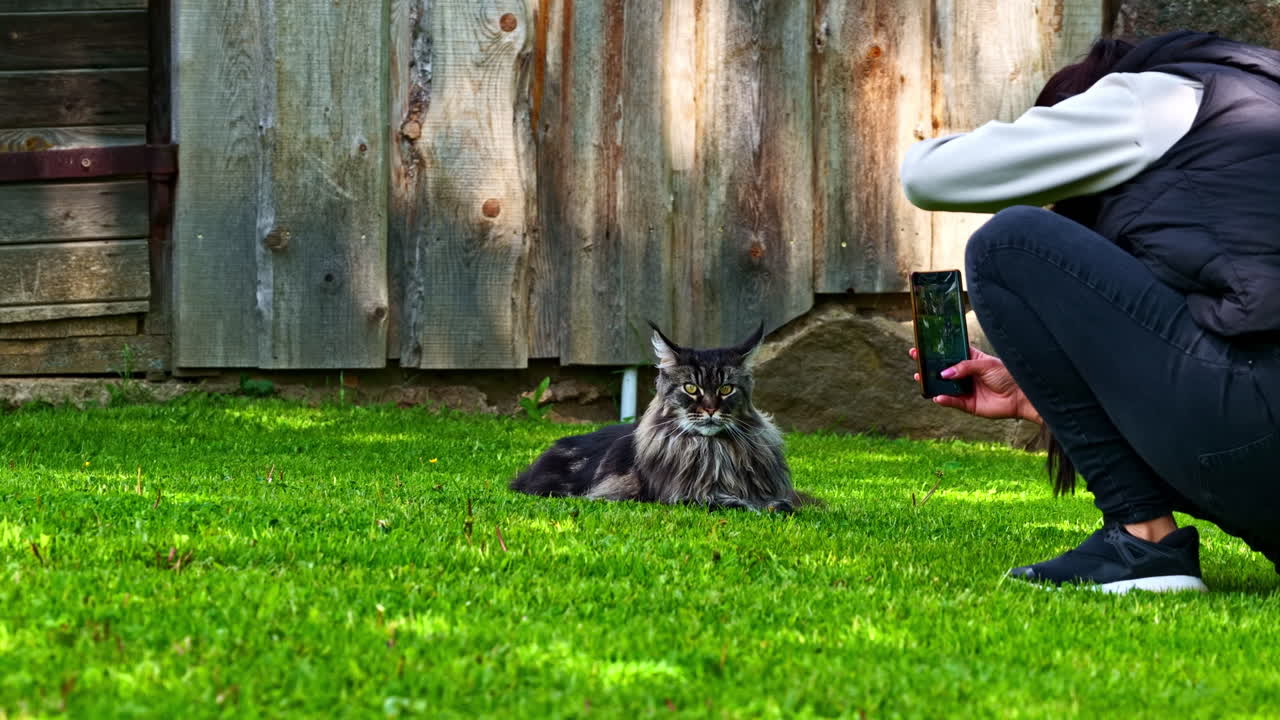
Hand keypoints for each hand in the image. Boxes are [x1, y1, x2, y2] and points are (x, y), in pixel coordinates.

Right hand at [909, 346, 1040, 422]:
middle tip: (915, 360)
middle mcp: (966, 374)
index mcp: (971, 360)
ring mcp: (966, 389)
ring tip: (919, 378)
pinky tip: (937, 396)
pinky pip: (952, 402)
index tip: (922, 347)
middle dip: (929, 366)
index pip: (950, 354)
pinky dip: (944, 399)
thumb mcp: (985, 364)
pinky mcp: (968, 404)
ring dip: (932, 383)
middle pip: (943, 370)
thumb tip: (945, 373)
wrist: (1020, 396)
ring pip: (944, 386)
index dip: (937, 351)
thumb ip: (964, 367)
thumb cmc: (1007, 375)